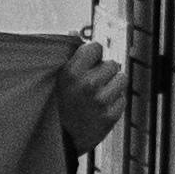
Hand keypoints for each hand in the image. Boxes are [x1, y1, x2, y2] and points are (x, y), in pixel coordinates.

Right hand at [55, 31, 128, 161]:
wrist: (55, 142)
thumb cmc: (52, 105)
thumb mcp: (53, 77)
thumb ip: (66, 54)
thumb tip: (75, 32)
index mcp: (71, 72)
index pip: (96, 47)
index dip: (93, 55)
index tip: (87, 63)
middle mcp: (88, 85)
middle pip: (112, 64)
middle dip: (104, 71)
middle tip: (91, 83)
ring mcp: (100, 102)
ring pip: (122, 79)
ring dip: (113, 85)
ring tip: (98, 94)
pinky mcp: (110, 117)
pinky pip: (122, 99)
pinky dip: (114, 102)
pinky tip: (100, 108)